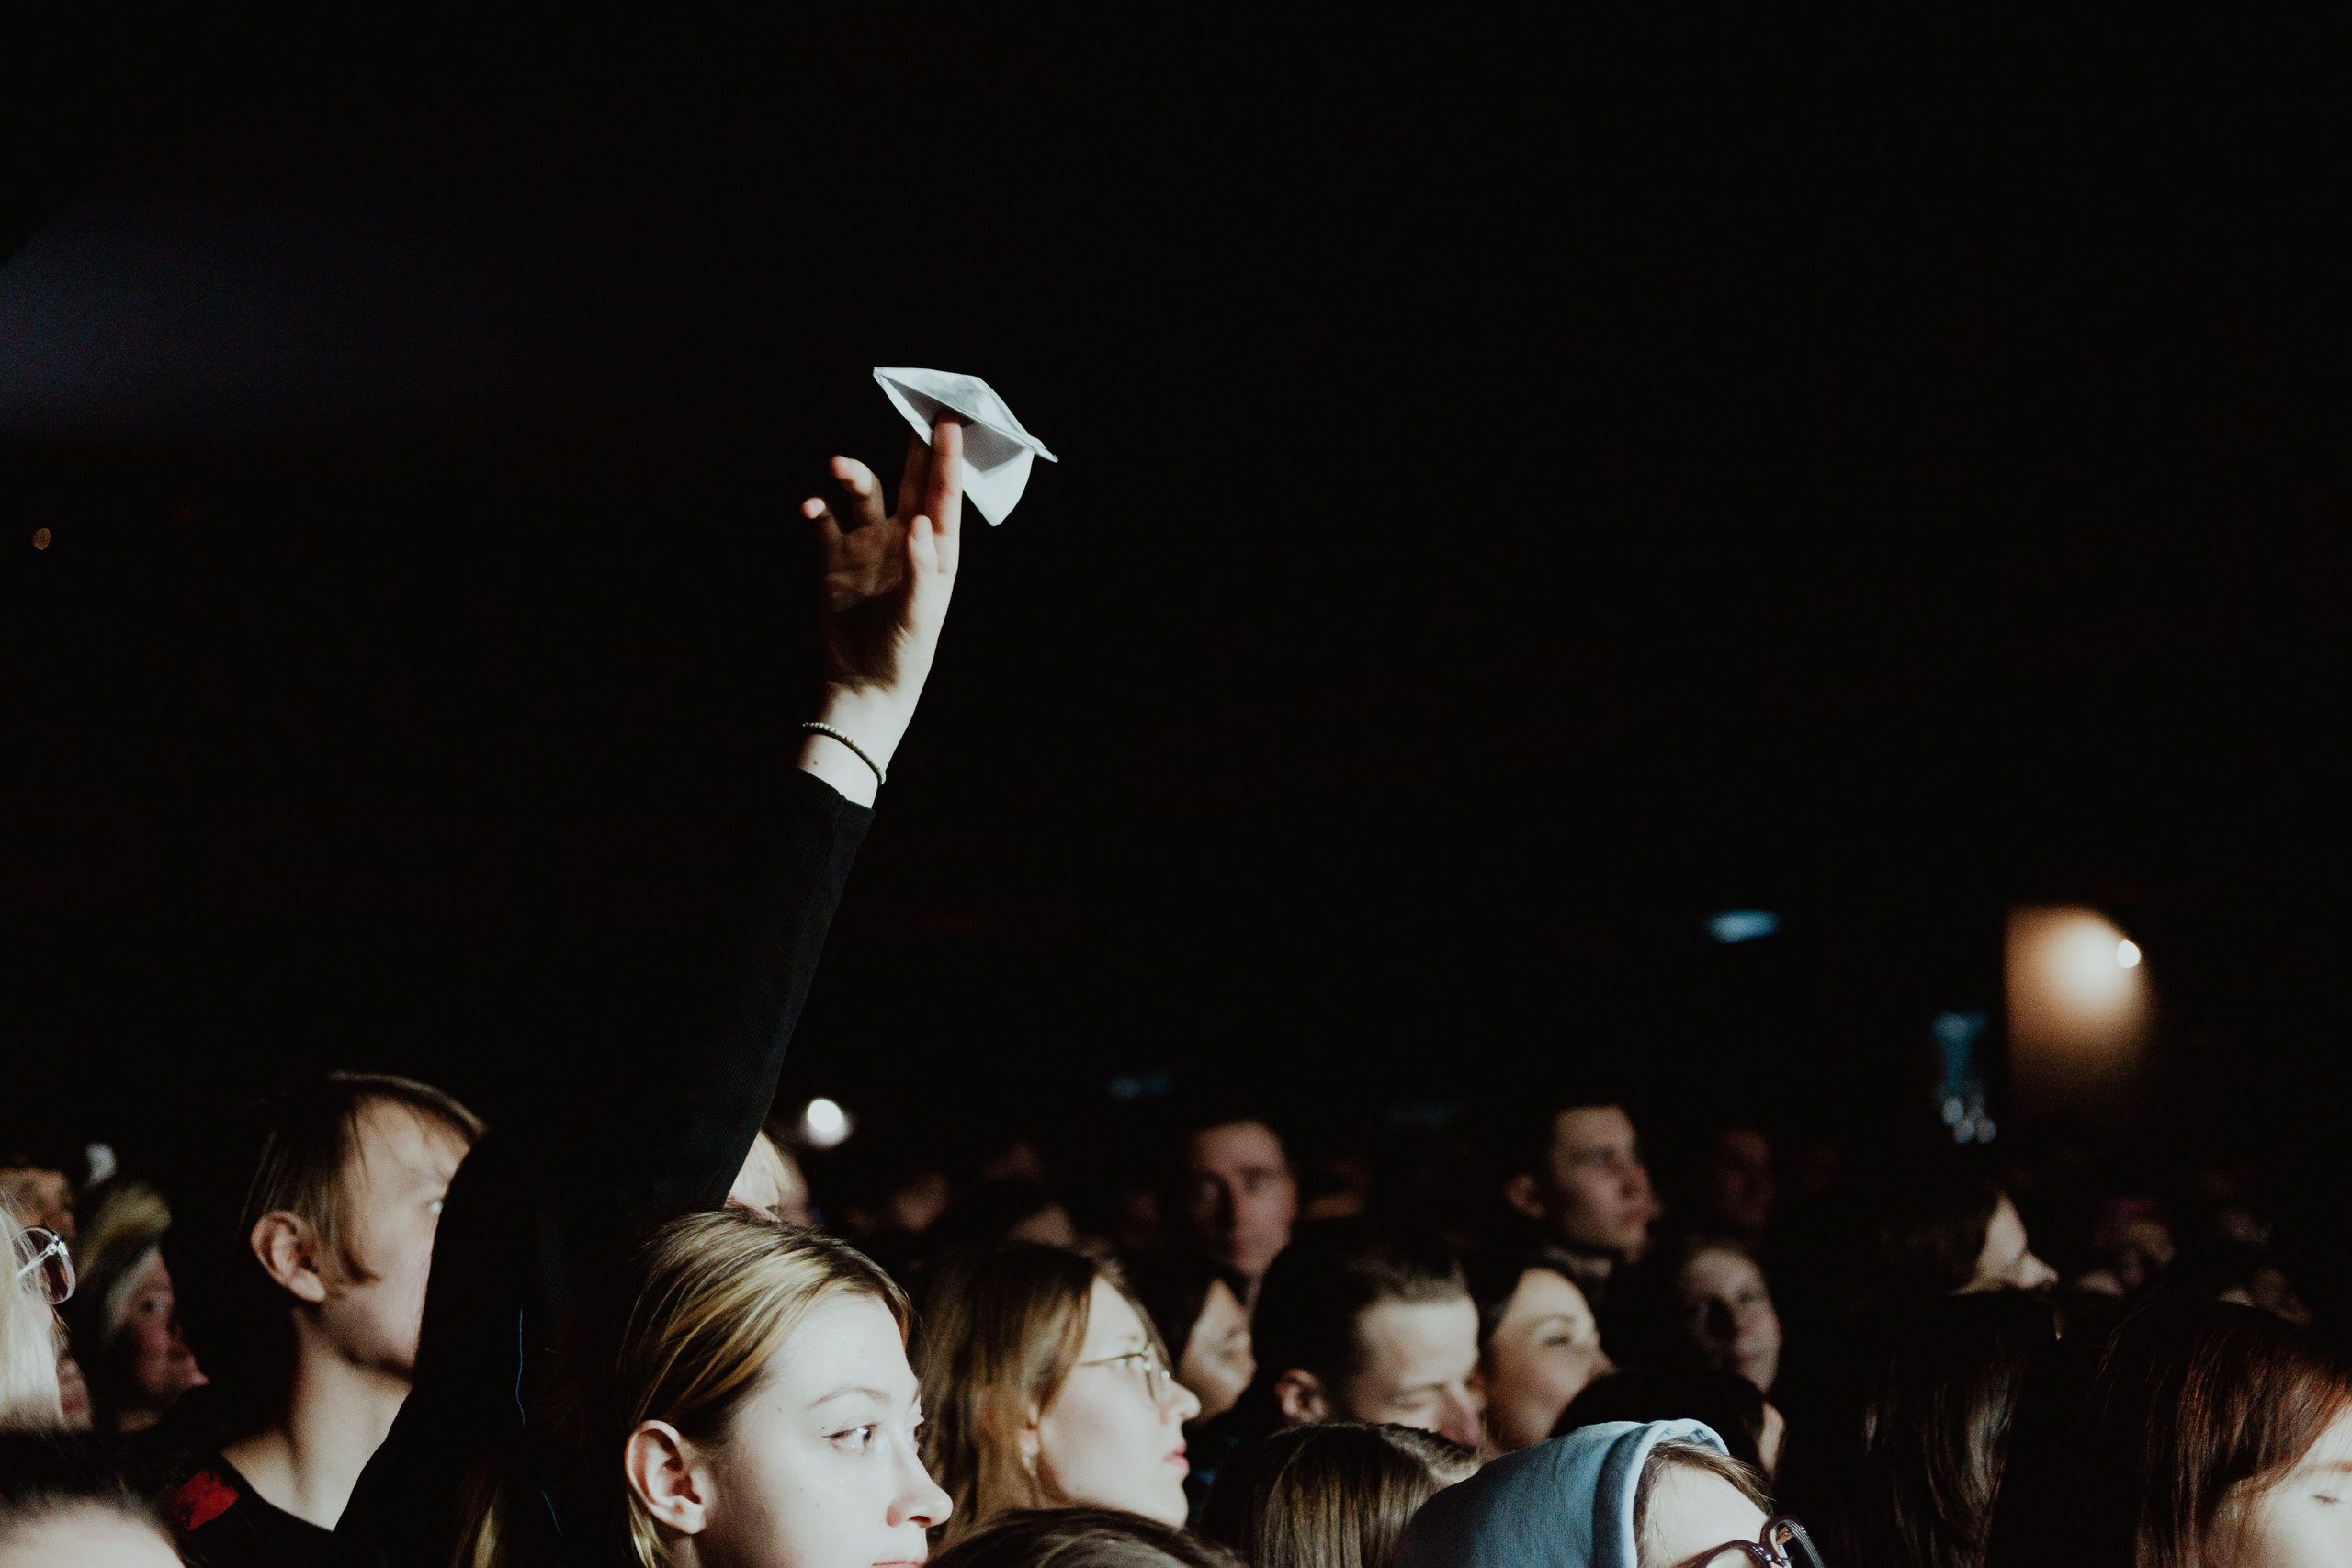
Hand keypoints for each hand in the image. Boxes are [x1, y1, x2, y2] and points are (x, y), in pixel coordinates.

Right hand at [795, 417, 962, 804]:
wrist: (863, 685)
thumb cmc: (904, 652)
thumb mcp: (919, 613)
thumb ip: (919, 567)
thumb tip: (919, 521)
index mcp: (936, 549)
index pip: (943, 494)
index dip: (945, 456)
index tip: (947, 419)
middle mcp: (902, 538)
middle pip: (909, 480)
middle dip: (909, 446)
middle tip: (908, 408)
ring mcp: (866, 544)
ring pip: (861, 493)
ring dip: (851, 474)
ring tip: (836, 465)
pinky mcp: (833, 557)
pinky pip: (824, 520)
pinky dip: (816, 506)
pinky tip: (809, 506)